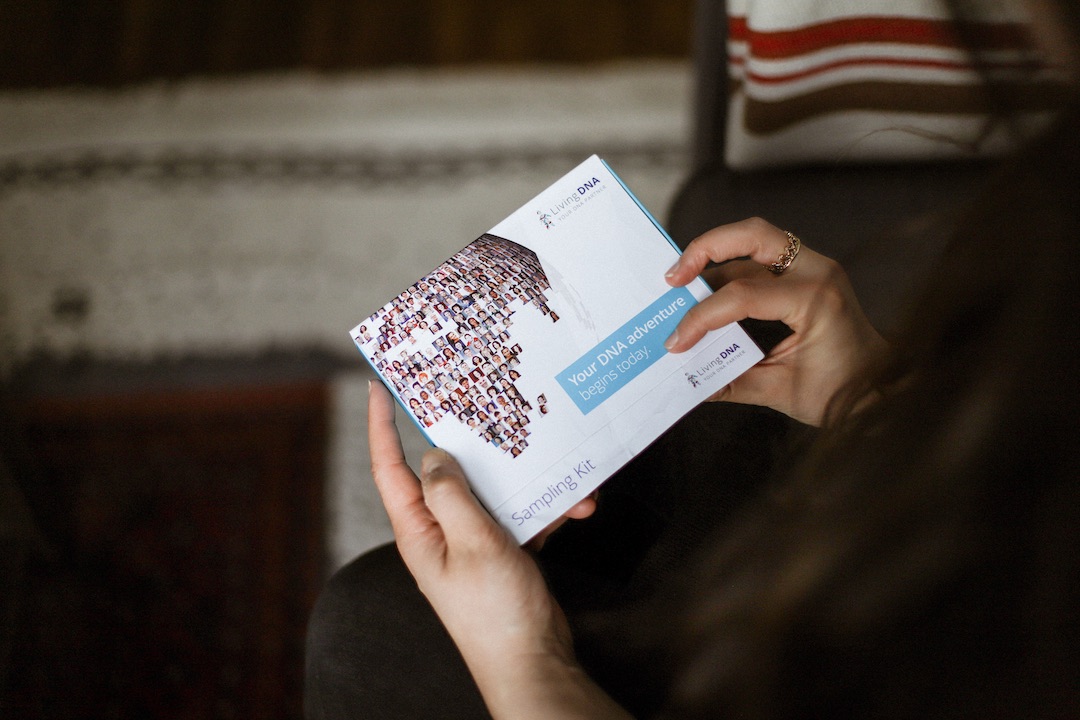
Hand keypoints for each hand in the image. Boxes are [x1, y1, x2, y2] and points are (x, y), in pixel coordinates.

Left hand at [367, 381, 627, 718]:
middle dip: (472, 441)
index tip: (380, 387)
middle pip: (446, 471)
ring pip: (492, 490)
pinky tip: (577, 505)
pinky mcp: (503, 550)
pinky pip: (521, 513)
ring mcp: (472, 541)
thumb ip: (449, 495)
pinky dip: (547, 507)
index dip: (381, 425)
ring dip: (525, 478)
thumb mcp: (472, 544)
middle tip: (484, 401)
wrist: (533, 662)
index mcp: (419, 530)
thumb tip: (434, 454)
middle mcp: (440, 531)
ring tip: (555, 461)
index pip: (390, 467)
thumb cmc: (496, 611)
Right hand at [664, 217, 887, 425]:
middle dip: (706, 248)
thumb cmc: (843, 392)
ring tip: (683, 282)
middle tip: (673, 277)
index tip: (677, 341)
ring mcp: (815, 268)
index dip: (702, 317)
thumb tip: (689, 382)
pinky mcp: (808, 273)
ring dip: (716, 255)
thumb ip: (733, 382)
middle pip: (753, 235)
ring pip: (756, 240)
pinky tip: (709, 290)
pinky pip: (763, 259)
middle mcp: (817, 273)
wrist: (882, 388)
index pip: (743, 295)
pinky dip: (732, 269)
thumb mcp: (783, 392)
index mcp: (816, 300)